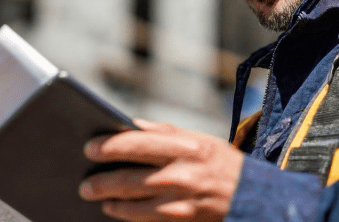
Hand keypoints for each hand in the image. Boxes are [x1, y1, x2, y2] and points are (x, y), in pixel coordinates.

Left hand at [79, 119, 244, 221]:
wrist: (254, 197)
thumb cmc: (222, 163)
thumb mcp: (199, 140)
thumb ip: (164, 132)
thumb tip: (130, 125)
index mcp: (186, 145)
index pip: (138, 142)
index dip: (109, 145)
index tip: (90, 148)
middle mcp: (183, 171)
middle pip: (131, 175)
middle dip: (101, 179)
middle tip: (83, 181)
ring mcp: (182, 198)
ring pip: (133, 199)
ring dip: (108, 198)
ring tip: (92, 194)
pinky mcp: (182, 218)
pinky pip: (144, 217)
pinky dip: (124, 213)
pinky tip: (112, 209)